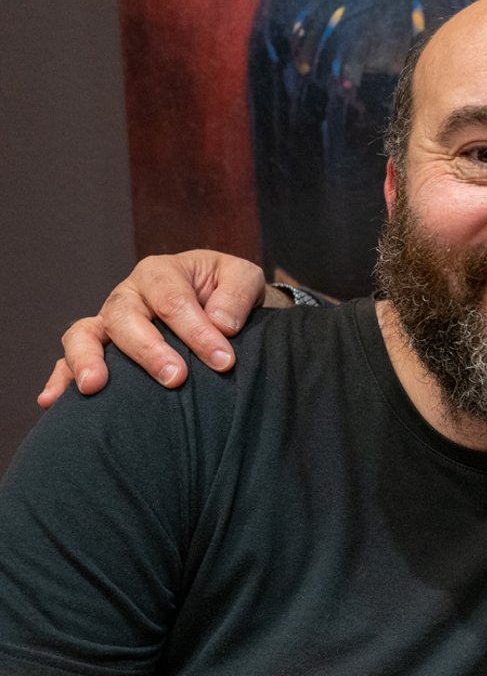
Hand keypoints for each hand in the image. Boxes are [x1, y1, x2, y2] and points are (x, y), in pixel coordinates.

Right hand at [37, 250, 275, 407]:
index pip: (173, 300)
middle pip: (123, 316)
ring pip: (85, 334)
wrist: (218, 306)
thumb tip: (221, 324)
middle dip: (148, 349)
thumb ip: (238, 294)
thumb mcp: (244, 278)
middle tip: (175, 378)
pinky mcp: (100, 349)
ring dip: (87, 360)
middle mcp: (128, 296)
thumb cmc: (228, 292)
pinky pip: (69, 361)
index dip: (196, 331)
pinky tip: (52, 401)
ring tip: (94, 387)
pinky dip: (60, 378)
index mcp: (161, 273)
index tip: (223, 361)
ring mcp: (109, 323)